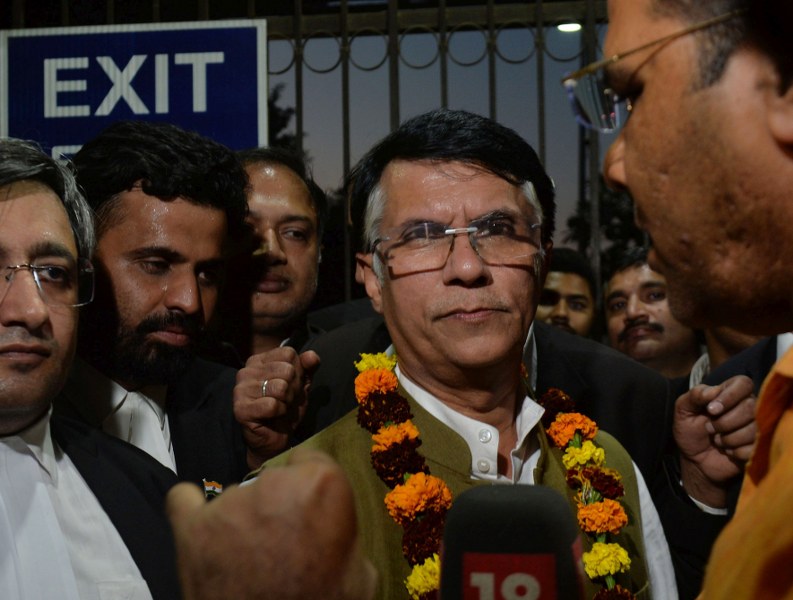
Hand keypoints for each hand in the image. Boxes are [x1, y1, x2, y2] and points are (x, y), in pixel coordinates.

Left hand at [167, 449, 376, 599]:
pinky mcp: (192, 529)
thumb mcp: (360, 574)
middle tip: (282, 545)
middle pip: (274, 480)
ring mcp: (229, 505)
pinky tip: (199, 520)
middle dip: (278, 506)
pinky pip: (182, 500)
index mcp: (322, 484)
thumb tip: (338, 539)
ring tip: (247, 558)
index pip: (311, 461)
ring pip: (236, 498)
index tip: (308, 512)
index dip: (311, 490)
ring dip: (242, 520)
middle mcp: (274, 484)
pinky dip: (190, 508)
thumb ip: (349, 541)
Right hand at [233, 347, 320, 466]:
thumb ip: (308, 367)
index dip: (298, 371)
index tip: (291, 385)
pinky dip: (280, 412)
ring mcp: (240, 389)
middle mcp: (246, 371)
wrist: (276, 438)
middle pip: (287, 370)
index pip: (289, 353)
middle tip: (286, 400)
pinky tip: (273, 416)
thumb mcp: (301, 384)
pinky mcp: (240, 408)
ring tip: (280, 407)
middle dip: (294, 388)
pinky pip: (273, 405)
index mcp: (258, 360)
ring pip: (281, 387)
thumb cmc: (286, 408)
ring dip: (287, 401)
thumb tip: (312, 356)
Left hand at [674, 375, 756, 506]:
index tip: (711, 410)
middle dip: (724, 422)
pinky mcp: (758, 447)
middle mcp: (748, 407)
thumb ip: (694, 396)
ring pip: (754, 428)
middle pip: (750, 407)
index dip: (729, 396)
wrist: (694, 460)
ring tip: (717, 440)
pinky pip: (754, 447)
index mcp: (730, 393)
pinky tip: (728, 451)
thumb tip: (713, 390)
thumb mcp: (683, 410)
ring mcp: (756, 427)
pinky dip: (736, 452)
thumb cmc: (689, 431)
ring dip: (728, 438)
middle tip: (709, 428)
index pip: (744, 383)